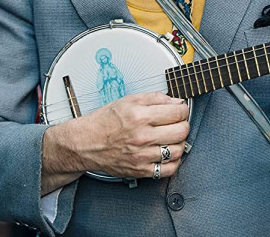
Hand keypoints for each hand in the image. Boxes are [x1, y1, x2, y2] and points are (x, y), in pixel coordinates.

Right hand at [41, 92, 188, 192]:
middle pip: (181, 131)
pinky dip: (173, 161)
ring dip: (179, 143)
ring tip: (172, 137)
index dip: (183, 109)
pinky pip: (169, 169)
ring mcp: (142, 155)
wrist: (86, 143)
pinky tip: (168, 153)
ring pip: (178, 150)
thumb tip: (176, 101)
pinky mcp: (141, 170)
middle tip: (177, 122)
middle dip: (183, 124)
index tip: (180, 109)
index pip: (177, 112)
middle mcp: (142, 136)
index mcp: (139, 116)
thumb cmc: (105, 121)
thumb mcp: (128, 100)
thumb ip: (155, 98)